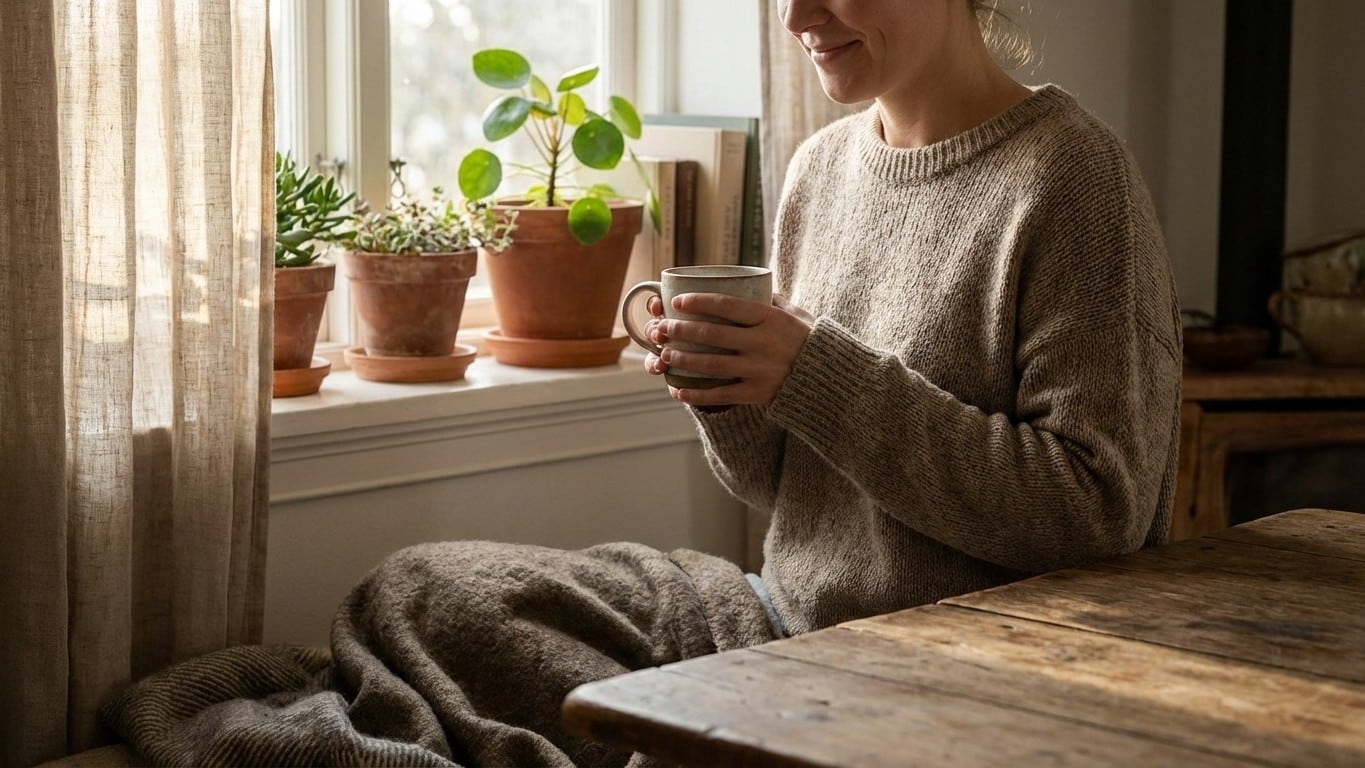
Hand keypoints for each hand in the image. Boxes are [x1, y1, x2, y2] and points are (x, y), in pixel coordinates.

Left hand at [642, 292, 813, 406]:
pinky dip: (697, 394)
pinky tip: (678, 391)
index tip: (677, 301)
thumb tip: (747, 282)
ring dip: (683, 359)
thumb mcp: (795, 313)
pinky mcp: (757, 393)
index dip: (698, 302)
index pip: (727, 305)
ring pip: (711, 364)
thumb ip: (770, 300)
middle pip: (712, 334)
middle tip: (662, 328)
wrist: (830, 378)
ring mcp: (758, 369)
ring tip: (664, 355)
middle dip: (681, 330)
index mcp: (769, 318)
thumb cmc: (809, 340)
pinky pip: (721, 394)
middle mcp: (762, 343)